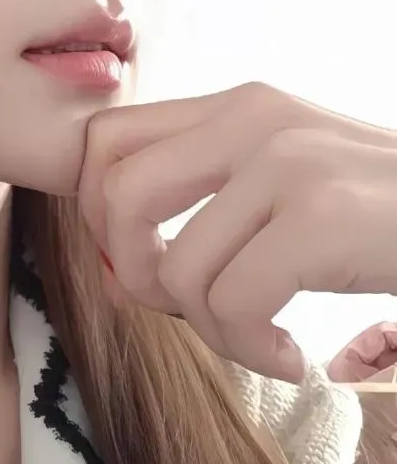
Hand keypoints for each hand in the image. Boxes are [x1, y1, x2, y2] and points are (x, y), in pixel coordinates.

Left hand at [77, 82, 396, 383]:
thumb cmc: (385, 217)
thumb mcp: (284, 191)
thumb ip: (199, 214)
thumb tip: (114, 281)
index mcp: (234, 107)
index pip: (104, 141)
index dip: (96, 211)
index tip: (142, 264)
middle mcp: (251, 118)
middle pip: (114, 193)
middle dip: (129, 269)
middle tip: (182, 309)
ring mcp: (287, 163)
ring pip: (173, 267)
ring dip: (209, 330)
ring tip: (263, 339)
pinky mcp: (322, 218)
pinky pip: (230, 305)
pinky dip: (252, 351)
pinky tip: (298, 357)